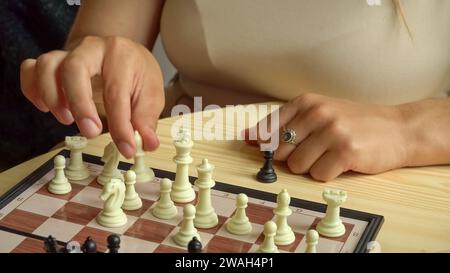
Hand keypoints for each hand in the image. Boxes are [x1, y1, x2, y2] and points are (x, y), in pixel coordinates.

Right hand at [20, 36, 164, 158]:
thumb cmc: (136, 73)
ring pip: (46, 66)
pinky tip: (45, 108)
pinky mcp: (53, 62)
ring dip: (51, 96)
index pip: (116, 92)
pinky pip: (30, 68)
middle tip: (90, 132)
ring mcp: (68, 53)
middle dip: (80, 105)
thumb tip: (147, 143)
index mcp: (120, 55)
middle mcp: (92, 49)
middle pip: (74, 69)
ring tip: (66, 119)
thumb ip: (146, 118)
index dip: (121, 125)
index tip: (126, 148)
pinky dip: (32, 89)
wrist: (122, 52)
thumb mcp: (152, 94)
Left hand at [245, 93, 408, 180]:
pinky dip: (327, 174)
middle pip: (280, 151)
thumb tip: (250, 138)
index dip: (263, 144)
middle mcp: (317, 113)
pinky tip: (341, 162)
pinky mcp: (345, 151)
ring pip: (297, 165)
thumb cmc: (354, 122)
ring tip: (330, 155)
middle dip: (293, 157)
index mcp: (306, 101)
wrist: (397, 128)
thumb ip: (286, 124)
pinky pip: (318, 175)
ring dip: (311, 167)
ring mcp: (332, 131)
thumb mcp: (319, 113)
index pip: (268, 128)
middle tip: (314, 151)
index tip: (257, 149)